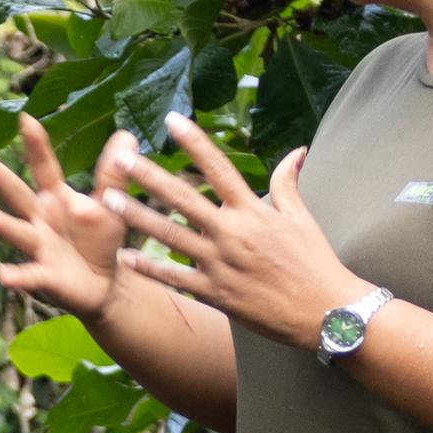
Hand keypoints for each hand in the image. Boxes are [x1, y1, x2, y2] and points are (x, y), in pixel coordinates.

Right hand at [0, 113, 128, 318]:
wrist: (104, 284)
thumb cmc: (100, 239)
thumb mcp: (109, 204)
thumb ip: (113, 174)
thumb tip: (126, 134)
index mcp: (55, 197)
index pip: (44, 166)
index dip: (35, 144)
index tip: (24, 118)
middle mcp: (40, 218)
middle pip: (17, 194)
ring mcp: (39, 246)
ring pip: (17, 231)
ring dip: (0, 222)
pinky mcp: (45, 275)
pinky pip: (29, 275)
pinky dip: (17, 276)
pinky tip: (3, 274)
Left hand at [108, 116, 357, 352]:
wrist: (325, 312)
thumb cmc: (315, 263)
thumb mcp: (302, 218)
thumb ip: (288, 183)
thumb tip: (296, 150)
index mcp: (253, 210)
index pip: (218, 167)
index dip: (194, 141)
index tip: (171, 120)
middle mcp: (232, 233)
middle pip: (183, 198)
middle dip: (149, 176)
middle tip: (120, 158)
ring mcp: (221, 264)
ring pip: (170, 235)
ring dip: (137, 217)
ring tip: (108, 199)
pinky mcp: (216, 293)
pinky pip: (176, 278)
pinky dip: (150, 268)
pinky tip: (124, 258)